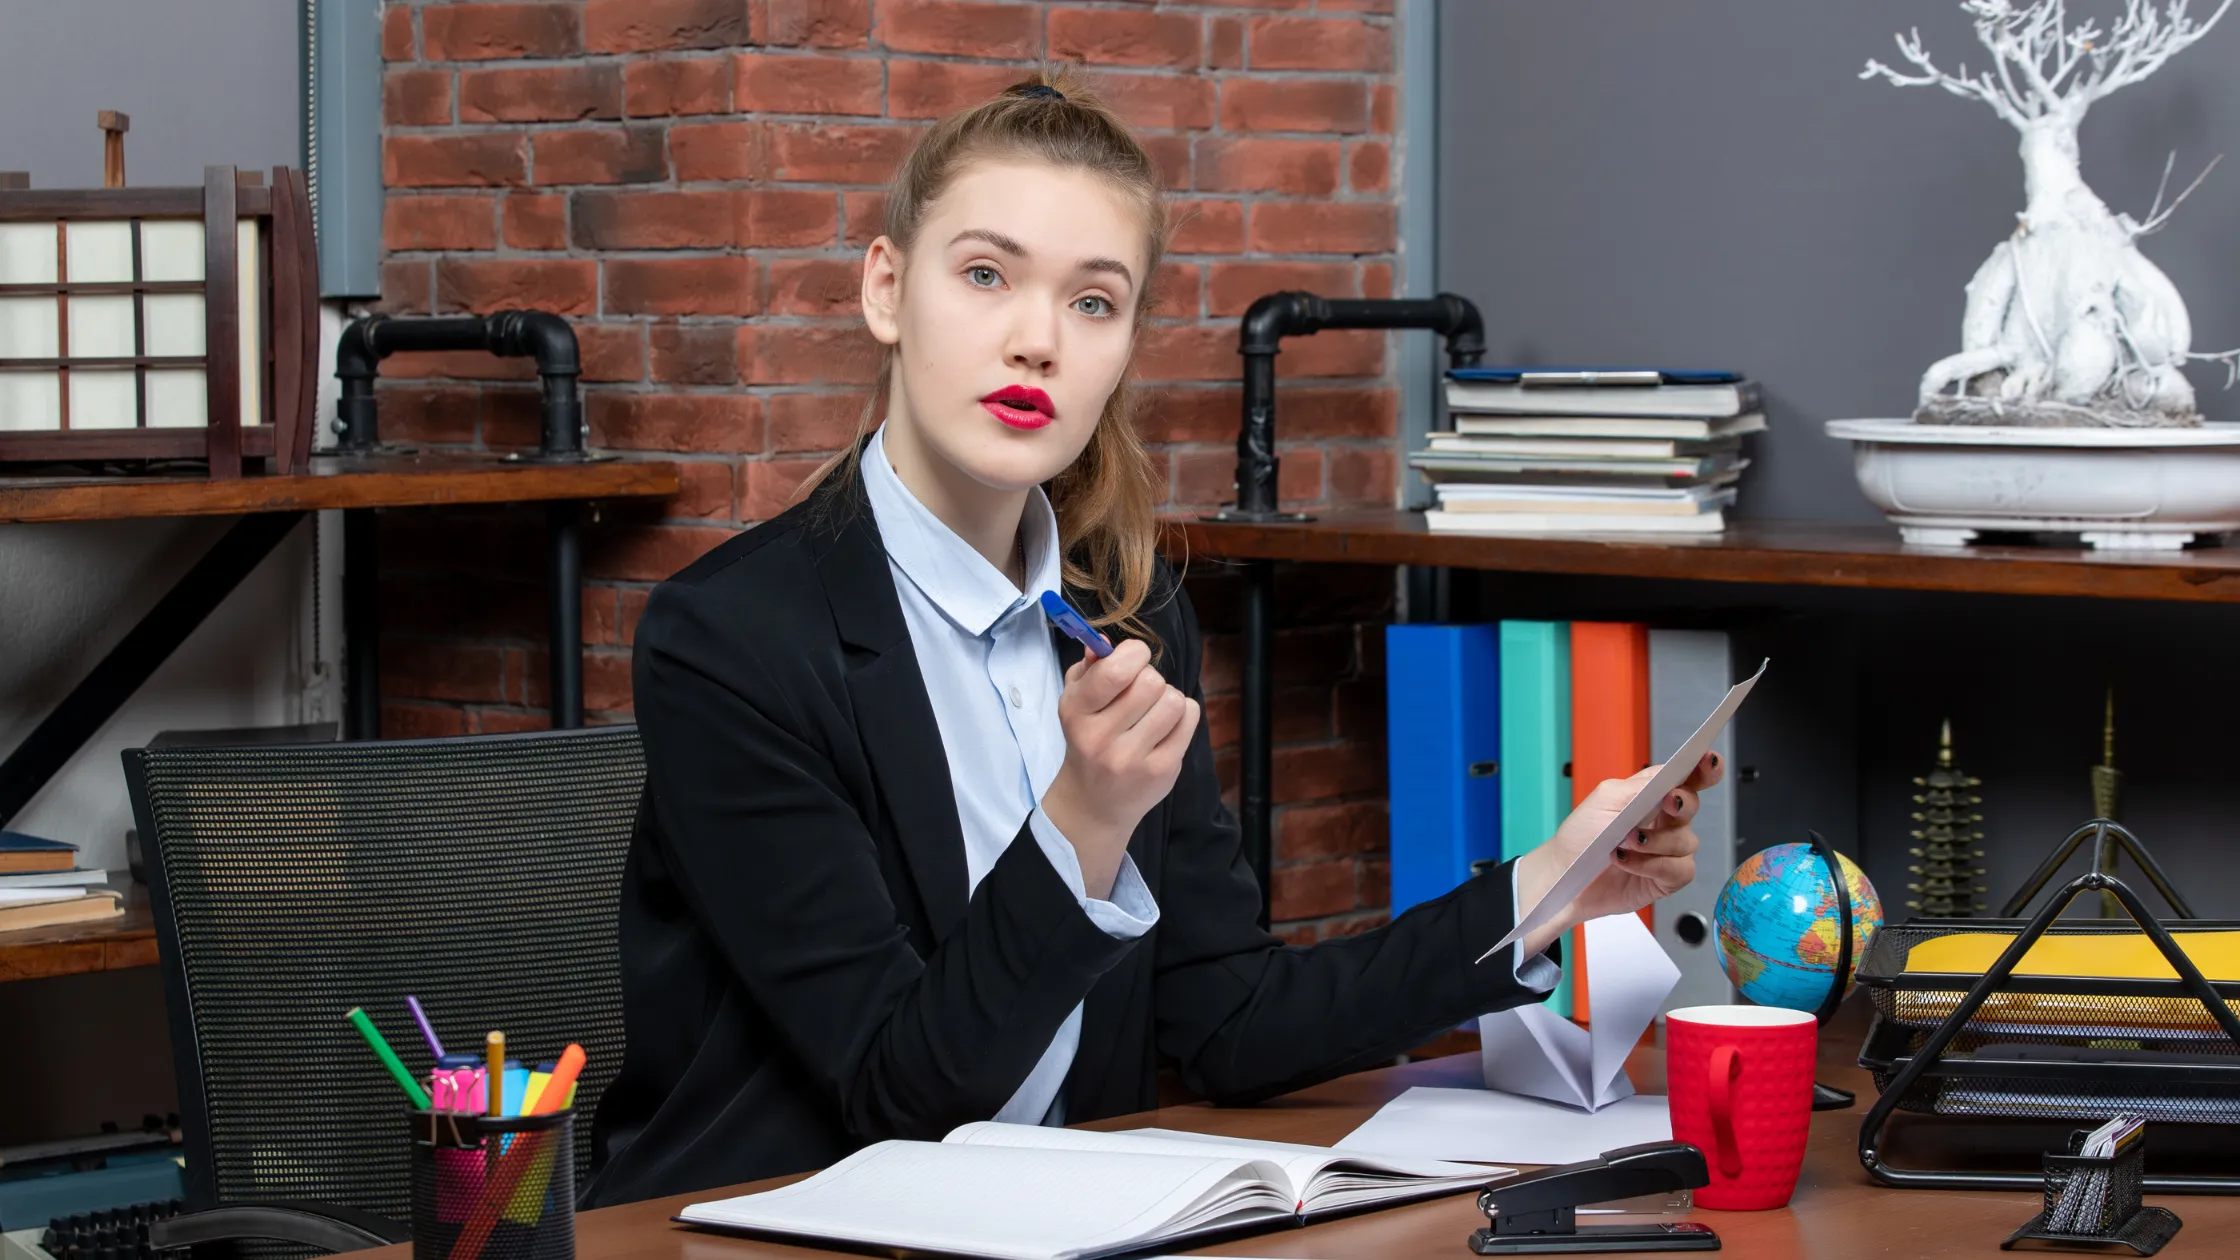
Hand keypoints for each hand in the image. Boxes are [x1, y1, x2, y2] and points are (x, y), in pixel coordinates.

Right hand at [1039, 638, 1200, 897]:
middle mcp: (1101, 737)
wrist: (1094, 802)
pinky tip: (1166, 726)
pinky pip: (1189, 718)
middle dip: (1150, 678)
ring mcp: (1133, 758)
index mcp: (1077, 712)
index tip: (1133, 660)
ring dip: (1168, 698)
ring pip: (1173, 700)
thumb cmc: (1087, 740)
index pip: (1115, 670)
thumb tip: (1106, 641)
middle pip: (1151, 682)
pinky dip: (1183, 714)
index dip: (1134, 654)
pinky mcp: (1161, 770)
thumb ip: (1089, 667)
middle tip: (1141, 693)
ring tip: (1154, 711)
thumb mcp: (1076, 701)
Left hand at [1513, 751, 1724, 956]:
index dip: (1704, 768)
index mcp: (1652, 796)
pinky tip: (1627, 862)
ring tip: (1623, 843)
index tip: (1709, 759)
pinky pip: (1680, 870)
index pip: (1687, 778)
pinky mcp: (1665, 879)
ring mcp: (1667, 851)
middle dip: (1682, 803)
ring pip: (1686, 841)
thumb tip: (1672, 772)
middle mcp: (1664, 822)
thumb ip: (1641, 786)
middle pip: (1692, 806)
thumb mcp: (1606, 799)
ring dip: (1655, 841)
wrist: (1563, 877)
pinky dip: (1652, 865)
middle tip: (1668, 803)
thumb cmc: (1580, 837)